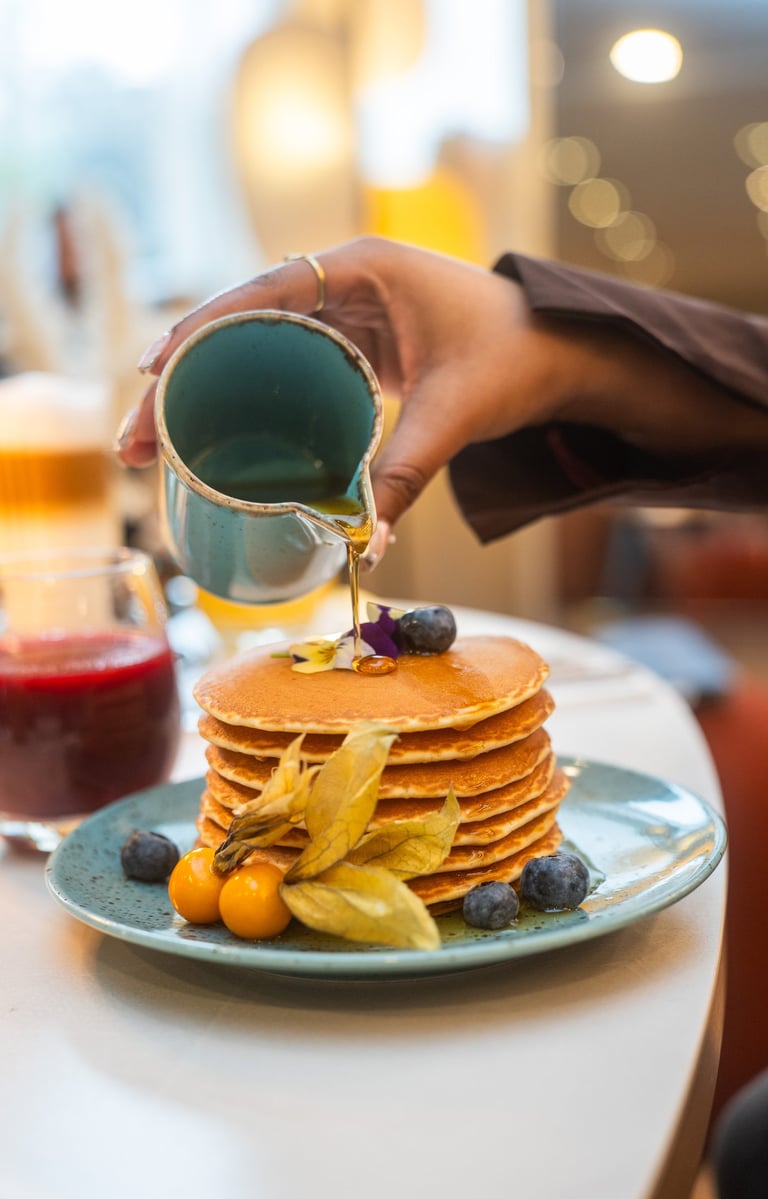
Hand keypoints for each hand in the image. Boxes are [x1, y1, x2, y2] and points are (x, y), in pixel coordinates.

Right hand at [117, 236, 760, 562]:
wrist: (559, 351)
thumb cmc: (515, 358)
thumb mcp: (455, 413)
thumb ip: (407, 474)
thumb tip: (368, 546)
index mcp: (363, 268)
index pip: (260, 292)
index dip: (199, 332)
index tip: (150, 373)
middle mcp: (343, 282)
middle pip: (241, 326)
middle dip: (183, 378)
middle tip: (138, 439)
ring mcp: (344, 312)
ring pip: (255, 348)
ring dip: (207, 391)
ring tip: (156, 445)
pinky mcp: (352, 344)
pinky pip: (284, 365)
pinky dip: (246, 397)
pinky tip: (213, 436)